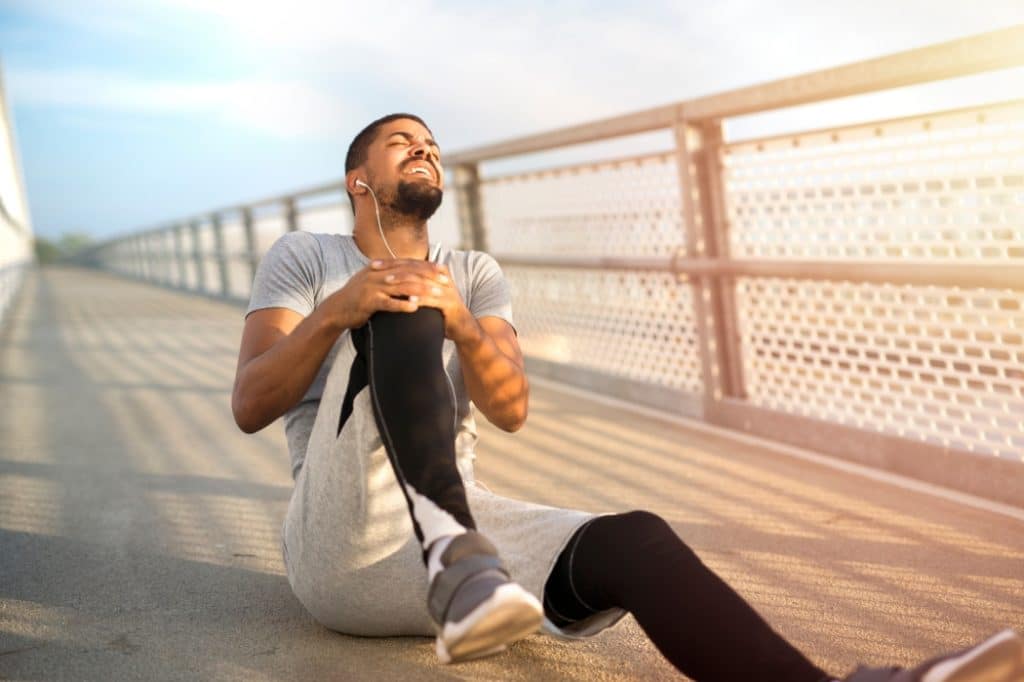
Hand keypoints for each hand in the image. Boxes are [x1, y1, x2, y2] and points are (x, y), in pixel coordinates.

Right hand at [323, 259, 474, 340]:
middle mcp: (377, 273)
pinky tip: (415, 308)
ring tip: (436, 294)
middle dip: (428, 276)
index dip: (426, 266)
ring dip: (421, 290)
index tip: (443, 270)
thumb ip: (388, 276)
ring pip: (401, 286)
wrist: (336, 310)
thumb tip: (407, 273)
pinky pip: (388, 303)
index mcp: (380, 267)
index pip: (408, 264)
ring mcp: (372, 287)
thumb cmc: (358, 298)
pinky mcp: (368, 302)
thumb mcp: (373, 282)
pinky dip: (402, 304)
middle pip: (408, 272)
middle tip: (445, 281)